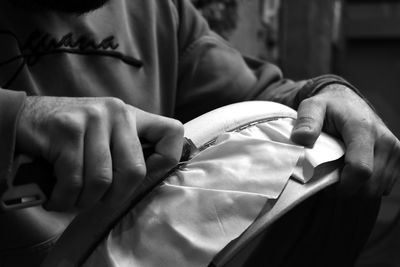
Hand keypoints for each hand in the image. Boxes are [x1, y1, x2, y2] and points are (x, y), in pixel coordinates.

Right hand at [16, 96, 183, 210]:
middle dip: (115, 197)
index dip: (167, 160)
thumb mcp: (106, 136)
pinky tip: (58, 196)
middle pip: (135, 171)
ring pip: (102, 180)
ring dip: (85, 200)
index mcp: (132, 116)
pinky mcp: (67, 129)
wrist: (26, 120)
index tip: (146, 175)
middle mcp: (117, 113)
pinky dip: (65, 198)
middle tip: (98, 199)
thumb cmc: (71, 136)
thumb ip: (128, 151)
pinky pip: (75, 180)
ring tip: (74, 198)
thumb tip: (150, 181)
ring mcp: (93, 118)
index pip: (172, 131)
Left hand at [291, 84, 399, 196]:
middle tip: (329, 177)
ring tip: (339, 172)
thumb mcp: (312, 107)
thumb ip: (306, 122)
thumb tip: (300, 138)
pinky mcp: (398, 159)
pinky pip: (382, 187)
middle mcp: (385, 140)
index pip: (361, 169)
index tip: (326, 185)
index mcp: (363, 129)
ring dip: (355, 188)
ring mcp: (395, 151)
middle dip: (346, 189)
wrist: (348, 103)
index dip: (343, 185)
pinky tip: (351, 172)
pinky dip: (365, 186)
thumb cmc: (329, 107)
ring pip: (376, 190)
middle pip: (369, 185)